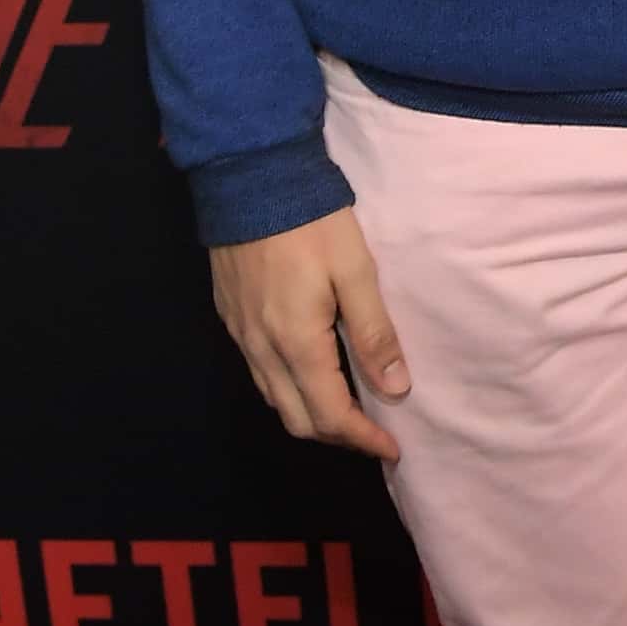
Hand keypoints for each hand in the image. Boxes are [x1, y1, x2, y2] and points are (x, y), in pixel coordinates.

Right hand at [207, 205, 411, 464]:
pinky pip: (259, 373)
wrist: (250, 176)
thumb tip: (396, 389)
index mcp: (296, 343)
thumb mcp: (355, 271)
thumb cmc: (311, 222)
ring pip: (274, 398)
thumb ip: (374, 333)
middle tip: (373, 432)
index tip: (392, 449)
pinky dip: (288, 389)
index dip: (363, 439)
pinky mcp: (230, 316)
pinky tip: (311, 373)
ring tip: (348, 408)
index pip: (330, 415)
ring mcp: (240, 333)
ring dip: (311, 414)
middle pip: (297, 419)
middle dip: (337, 435)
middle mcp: (261, 349)